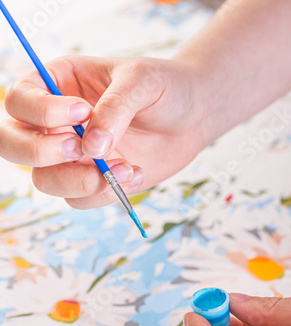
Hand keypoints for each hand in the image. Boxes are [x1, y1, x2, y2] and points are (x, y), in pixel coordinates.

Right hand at [0, 55, 205, 207]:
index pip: (20, 100)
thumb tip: (92, 149)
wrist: (193, 118)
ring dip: (81, 181)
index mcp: (59, 85)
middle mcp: (56, 123)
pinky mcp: (92, 181)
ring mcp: (72, 156)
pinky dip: (104, 193)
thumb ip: (114, 109)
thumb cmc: (165, 88)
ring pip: (45, 181)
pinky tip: (134, 173)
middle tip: (80, 149)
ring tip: (124, 167)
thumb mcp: (141, 82)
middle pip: (13, 145)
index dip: (41, 111)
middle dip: (41, 153)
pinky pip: (79, 200)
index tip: (82, 112)